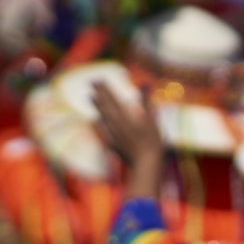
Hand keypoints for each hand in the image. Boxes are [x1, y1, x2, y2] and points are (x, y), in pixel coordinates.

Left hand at [92, 81, 163, 198]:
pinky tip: (96, 120)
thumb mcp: (152, 119)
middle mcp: (115, 123)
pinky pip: (102, 130)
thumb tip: (143, 84)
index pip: (112, 98)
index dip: (105, 88)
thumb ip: (145, 101)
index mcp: (124, 115)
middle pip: (104, 105)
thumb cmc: (152, 140)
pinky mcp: (112, 143)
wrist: (145, 163)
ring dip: (96, 106)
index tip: (98, 79)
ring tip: (91, 97)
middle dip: (99, 93)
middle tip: (92, 83)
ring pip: (101, 116)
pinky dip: (98, 123)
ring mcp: (112, 133)